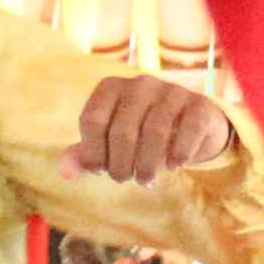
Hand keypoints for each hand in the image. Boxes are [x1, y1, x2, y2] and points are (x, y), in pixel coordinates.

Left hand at [80, 74, 230, 183]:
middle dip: (120, 164)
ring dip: (147, 164)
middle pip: (122, 130)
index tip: (100, 170)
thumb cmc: (139, 135)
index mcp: (111, 87)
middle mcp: (140, 83)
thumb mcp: (109, 143)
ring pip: (155, 131)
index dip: (93, 152)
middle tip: (124, 179)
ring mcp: (171, 91)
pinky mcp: (198, 104)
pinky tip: (174, 167)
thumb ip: (86, 156)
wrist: (189, 125)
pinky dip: (179, 152)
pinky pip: (188, 128)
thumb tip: (65, 172)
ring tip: (145, 180)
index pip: (92, 120)